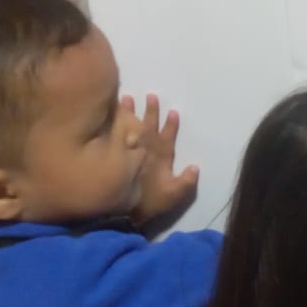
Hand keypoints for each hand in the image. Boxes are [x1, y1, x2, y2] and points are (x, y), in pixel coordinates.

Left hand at [126, 94, 199, 227]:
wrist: (125, 211)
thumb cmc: (151, 201)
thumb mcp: (174, 195)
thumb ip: (186, 182)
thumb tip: (195, 167)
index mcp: (160, 158)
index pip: (167, 138)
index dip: (171, 126)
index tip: (173, 111)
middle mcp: (145, 151)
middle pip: (149, 127)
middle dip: (151, 112)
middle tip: (151, 95)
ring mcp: (130, 152)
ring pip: (131, 127)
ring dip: (129, 113)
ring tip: (125, 98)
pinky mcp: (117, 155)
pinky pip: (115, 135)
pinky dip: (113, 124)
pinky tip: (110, 115)